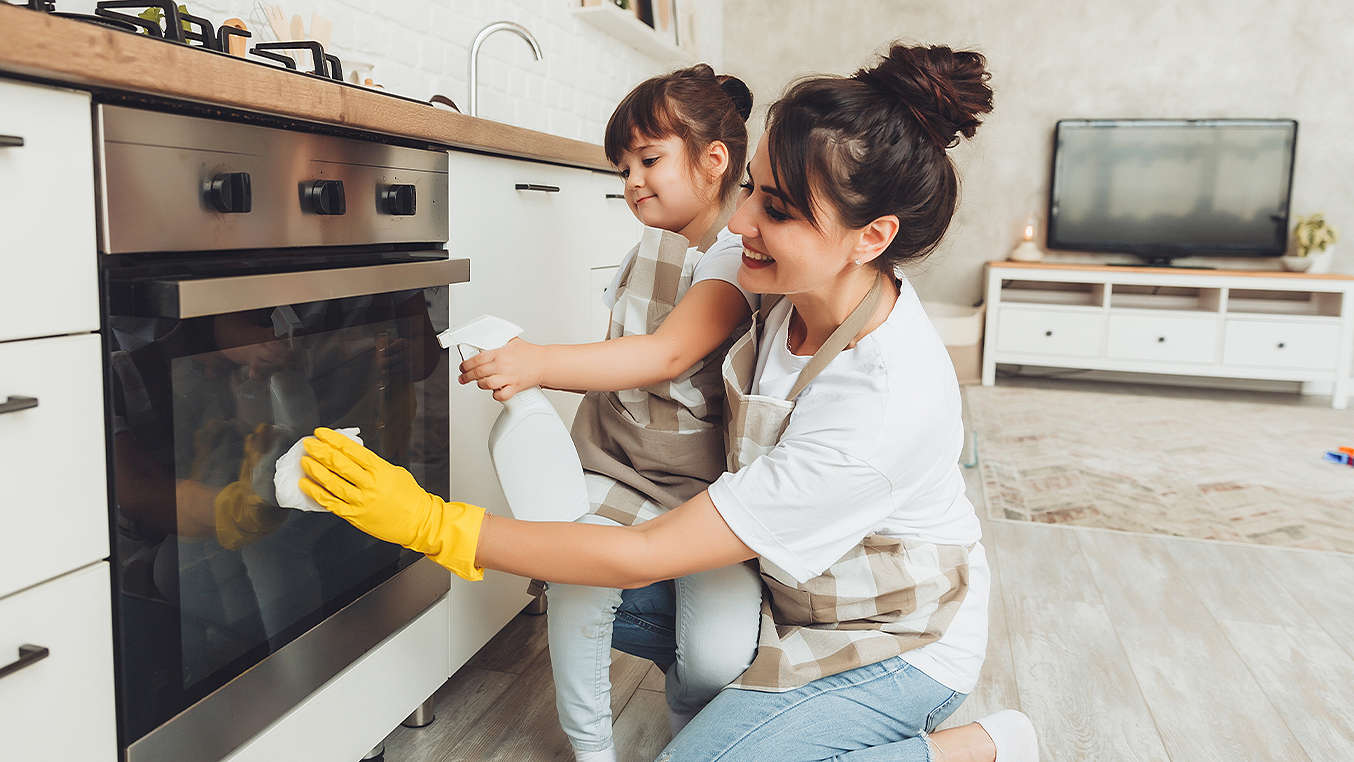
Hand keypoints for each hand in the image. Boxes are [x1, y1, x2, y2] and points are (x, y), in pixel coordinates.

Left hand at [299, 427, 485, 579]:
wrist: (419, 522)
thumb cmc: (410, 497)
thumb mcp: (395, 472)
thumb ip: (375, 465)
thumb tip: (355, 458)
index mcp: (379, 469)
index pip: (352, 450)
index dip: (333, 440)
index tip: (321, 433)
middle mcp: (369, 484)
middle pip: (339, 464)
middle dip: (320, 451)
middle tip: (308, 444)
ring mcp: (360, 501)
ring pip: (332, 482)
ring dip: (315, 470)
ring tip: (305, 461)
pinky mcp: (354, 516)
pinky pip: (331, 503)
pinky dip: (316, 493)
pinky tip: (306, 485)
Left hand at [457, 338, 544, 401]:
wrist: (544, 363)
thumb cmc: (530, 353)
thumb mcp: (512, 341)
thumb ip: (498, 341)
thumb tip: (485, 341)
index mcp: (500, 353)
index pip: (477, 359)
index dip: (466, 364)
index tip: (462, 367)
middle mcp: (503, 366)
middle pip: (478, 373)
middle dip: (466, 376)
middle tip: (463, 378)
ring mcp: (509, 377)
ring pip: (486, 384)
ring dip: (480, 384)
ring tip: (479, 383)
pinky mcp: (515, 387)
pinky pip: (501, 395)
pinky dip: (496, 395)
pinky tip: (495, 391)